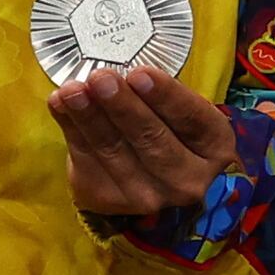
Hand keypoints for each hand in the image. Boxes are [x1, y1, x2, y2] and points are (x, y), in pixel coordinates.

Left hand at [52, 63, 240, 220]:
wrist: (158, 179)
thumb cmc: (174, 132)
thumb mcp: (182, 111)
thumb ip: (158, 94)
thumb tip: (122, 74)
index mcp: (215, 149)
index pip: (192, 120)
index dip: (165, 96)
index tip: (140, 74)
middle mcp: (188, 181)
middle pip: (152, 141)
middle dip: (123, 108)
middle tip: (102, 79)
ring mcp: (148, 197)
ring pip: (114, 152)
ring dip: (89, 117)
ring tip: (72, 91)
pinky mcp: (109, 200)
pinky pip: (87, 160)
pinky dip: (70, 128)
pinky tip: (60, 104)